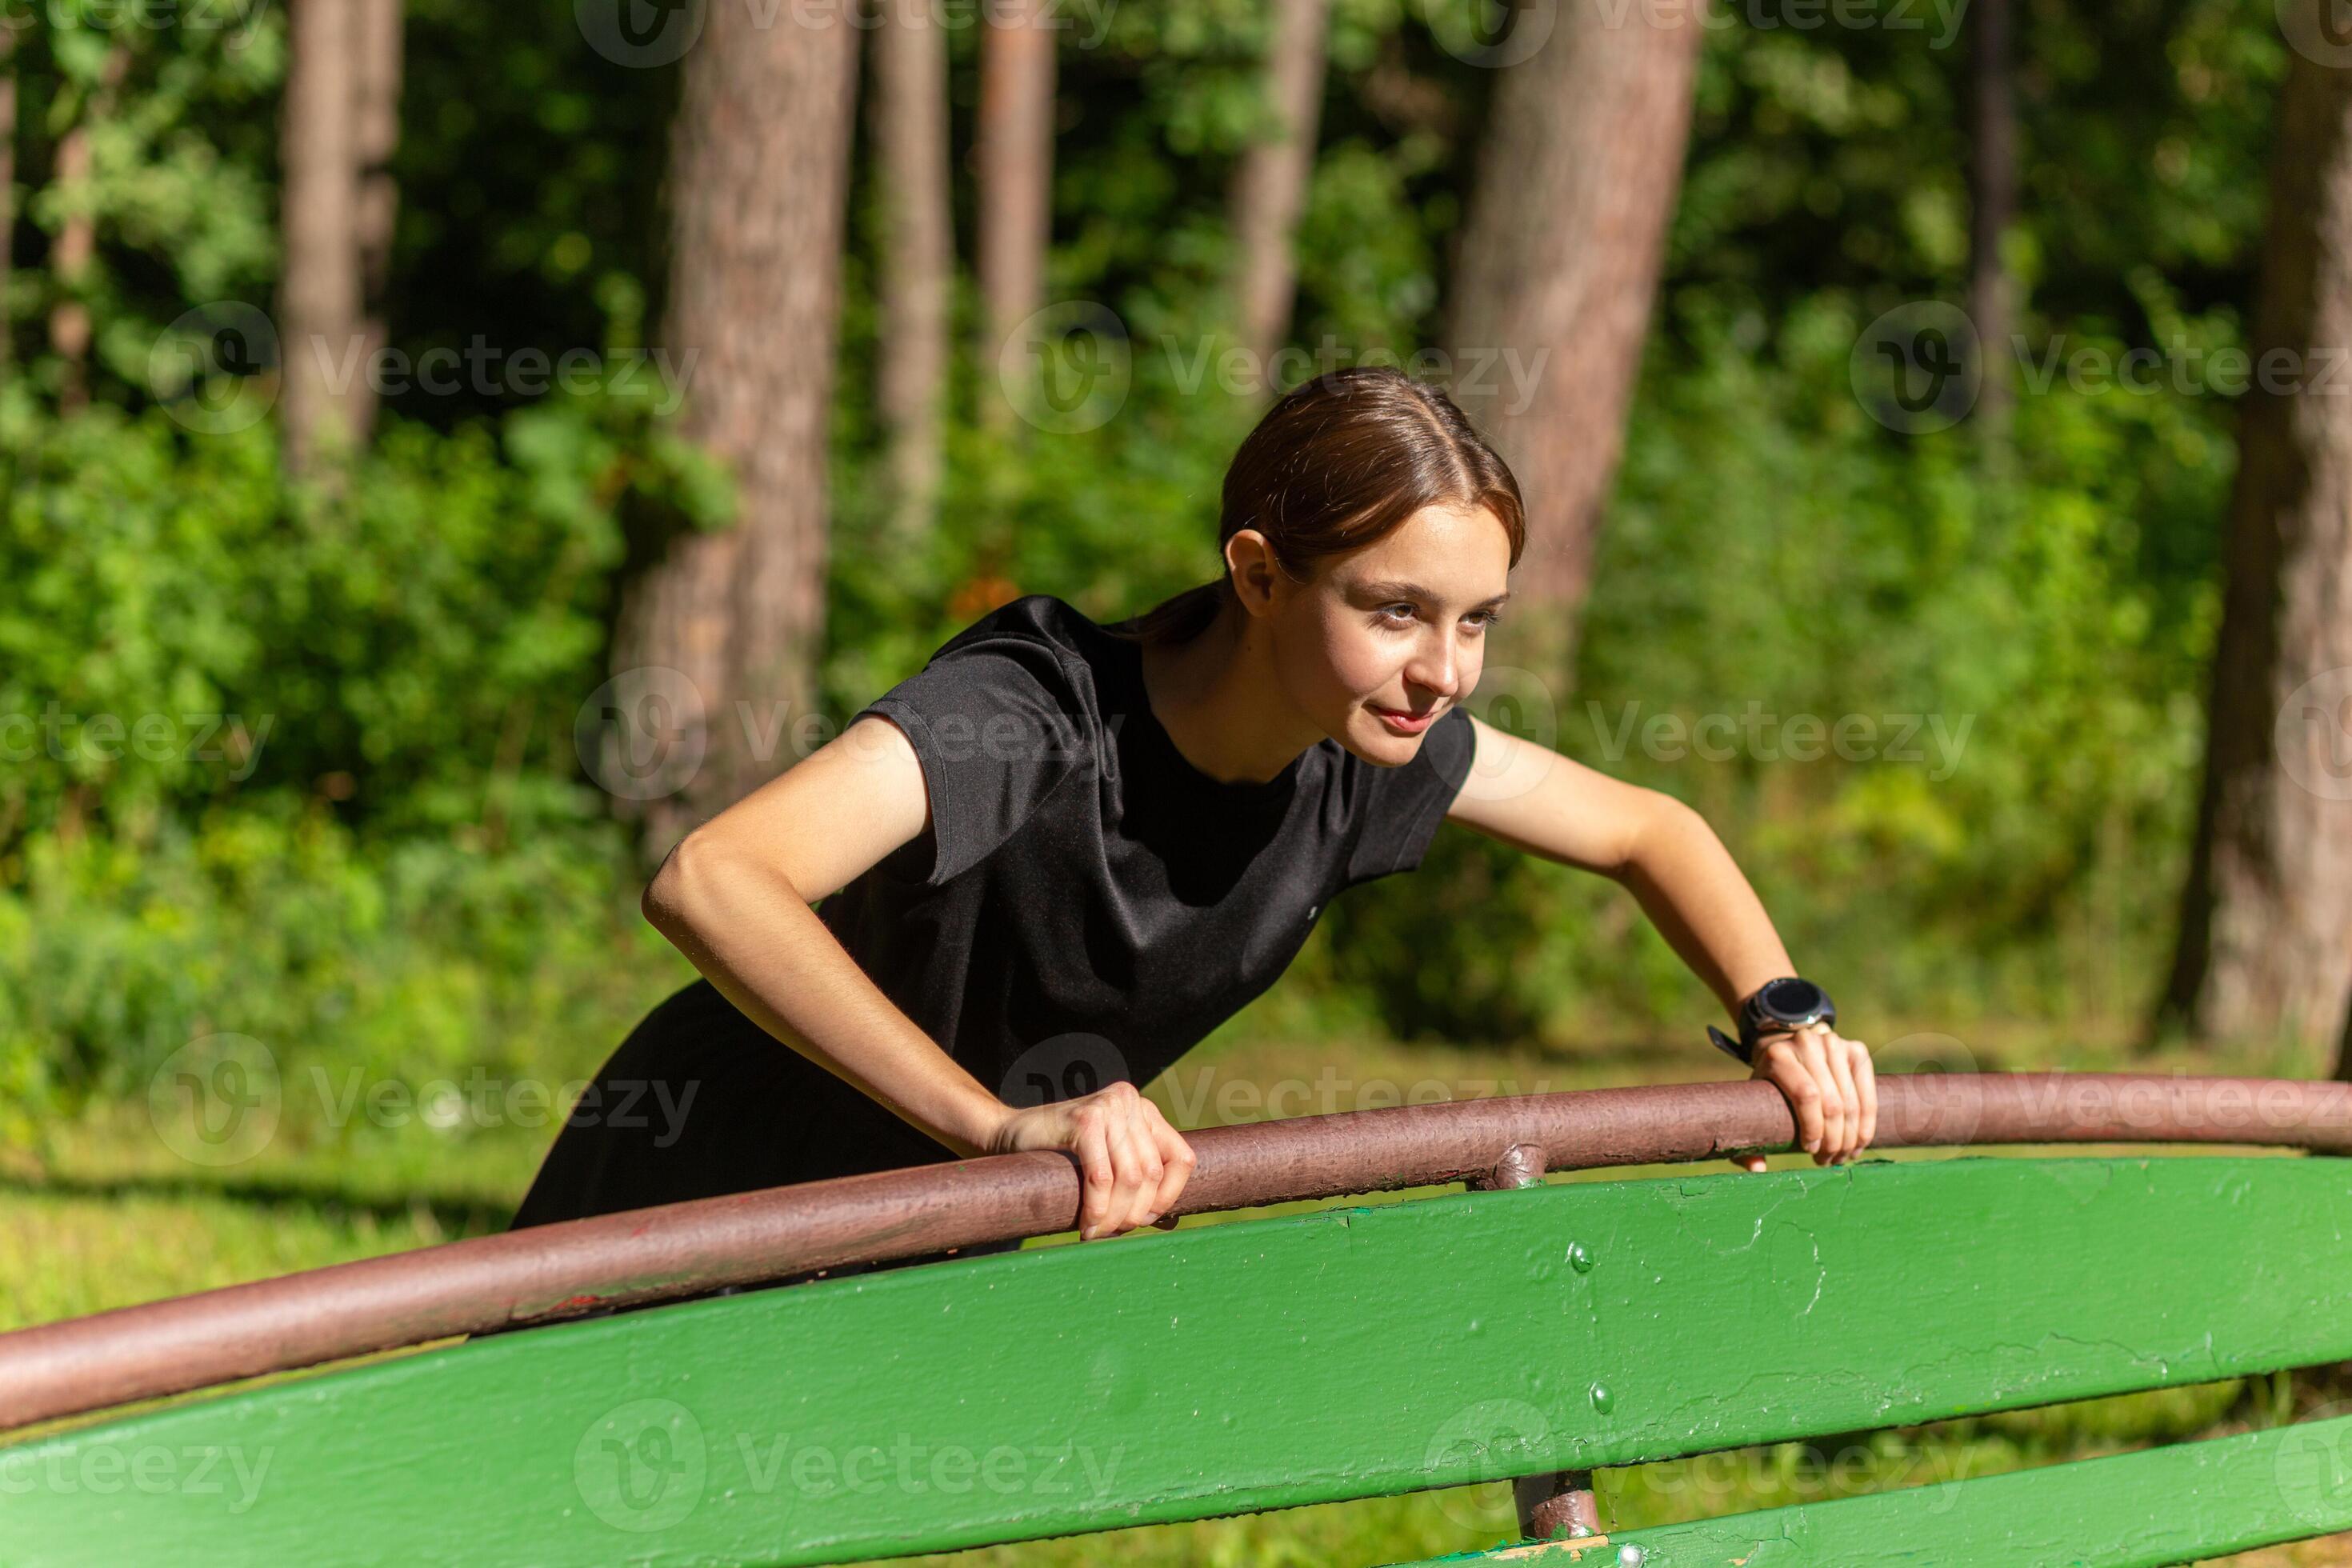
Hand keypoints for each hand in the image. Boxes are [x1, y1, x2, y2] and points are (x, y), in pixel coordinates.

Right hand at [987, 1079, 1196, 1239]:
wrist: (1006, 1134)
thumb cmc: (1058, 1157)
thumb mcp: (1108, 1159)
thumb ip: (1134, 1176)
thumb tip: (1169, 1223)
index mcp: (1144, 1111)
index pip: (1182, 1159)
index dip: (1169, 1197)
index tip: (1144, 1220)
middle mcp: (1130, 1102)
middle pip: (1151, 1173)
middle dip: (1133, 1213)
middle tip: (1111, 1233)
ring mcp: (1108, 1107)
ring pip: (1130, 1178)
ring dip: (1115, 1216)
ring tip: (1097, 1232)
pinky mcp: (1084, 1119)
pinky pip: (1101, 1176)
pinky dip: (1097, 1207)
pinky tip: (1087, 1224)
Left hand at [1733, 1021, 1876, 1171]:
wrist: (1788, 1049)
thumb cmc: (1771, 1086)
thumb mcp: (1753, 1104)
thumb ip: (1747, 1140)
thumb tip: (1757, 1169)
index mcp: (1778, 1055)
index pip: (1806, 1095)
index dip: (1813, 1127)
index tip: (1811, 1151)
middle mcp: (1808, 1043)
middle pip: (1832, 1102)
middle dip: (1834, 1140)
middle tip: (1828, 1161)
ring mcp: (1835, 1043)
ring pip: (1851, 1102)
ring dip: (1850, 1137)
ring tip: (1842, 1156)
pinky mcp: (1856, 1050)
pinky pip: (1868, 1094)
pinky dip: (1866, 1123)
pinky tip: (1859, 1142)